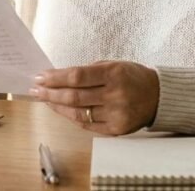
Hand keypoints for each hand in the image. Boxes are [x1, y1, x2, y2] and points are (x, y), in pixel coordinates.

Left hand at [30, 61, 159, 134]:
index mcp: (114, 74)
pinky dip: (72, 117)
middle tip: (36, 90)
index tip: (40, 77)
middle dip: (50, 93)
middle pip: (74, 96)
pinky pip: (87, 125)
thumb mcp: (114, 65)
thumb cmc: (132, 76)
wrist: (158, 96)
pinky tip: (62, 110)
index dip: (55, 78)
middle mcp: (115, 95)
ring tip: (45, 100)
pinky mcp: (116, 129)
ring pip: (78, 113)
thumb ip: (89, 71)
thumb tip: (58, 77)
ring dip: (58, 106)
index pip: (77, 77)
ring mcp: (116, 114)